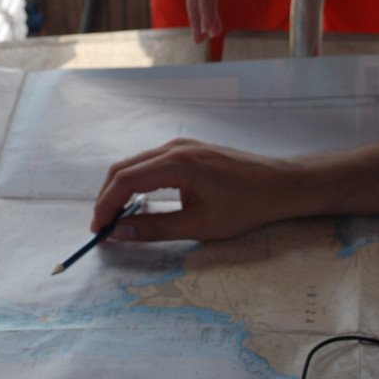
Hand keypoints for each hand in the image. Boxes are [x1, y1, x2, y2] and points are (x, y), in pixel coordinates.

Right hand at [90, 139, 302, 242]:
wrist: (281, 184)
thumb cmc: (246, 207)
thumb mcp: (199, 225)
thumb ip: (155, 228)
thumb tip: (119, 232)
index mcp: (176, 163)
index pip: (125, 180)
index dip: (105, 205)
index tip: (97, 229)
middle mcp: (174, 147)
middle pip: (124, 168)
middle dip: (107, 197)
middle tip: (101, 226)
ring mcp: (181, 145)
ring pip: (136, 163)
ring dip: (120, 188)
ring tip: (115, 217)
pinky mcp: (188, 149)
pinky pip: (150, 162)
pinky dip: (136, 181)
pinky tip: (138, 201)